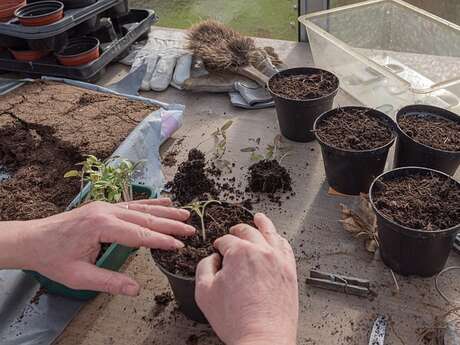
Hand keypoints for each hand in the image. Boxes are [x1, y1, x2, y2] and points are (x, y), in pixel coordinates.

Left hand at [3, 198, 193, 295]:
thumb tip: (136, 289)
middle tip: (191, 229)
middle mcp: (106, 211)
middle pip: (145, 218)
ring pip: (141, 208)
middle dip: (170, 224)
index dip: (161, 240)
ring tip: (185, 213)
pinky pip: (132, 204)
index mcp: (101, 226)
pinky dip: (150, 203)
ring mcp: (106, 206)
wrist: (33, 239)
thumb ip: (109, 282)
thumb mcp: (79, 276)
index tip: (180, 245)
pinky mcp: (104, 206)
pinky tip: (164, 200)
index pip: (139, 234)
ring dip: (165, 211)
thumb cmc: (53, 258)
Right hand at [195, 213, 297, 344]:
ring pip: (270, 233)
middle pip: (248, 232)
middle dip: (237, 231)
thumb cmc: (235, 319)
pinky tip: (277, 238)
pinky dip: (279, 239)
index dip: (219, 244)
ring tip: (259, 218)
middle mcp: (261, 251)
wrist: (263, 338)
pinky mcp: (290, 271)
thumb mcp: (204, 292)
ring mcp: (278, 260)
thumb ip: (204, 267)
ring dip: (262, 223)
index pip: (226, 240)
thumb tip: (212, 258)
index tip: (218, 250)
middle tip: (233, 232)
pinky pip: (286, 247)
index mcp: (239, 253)